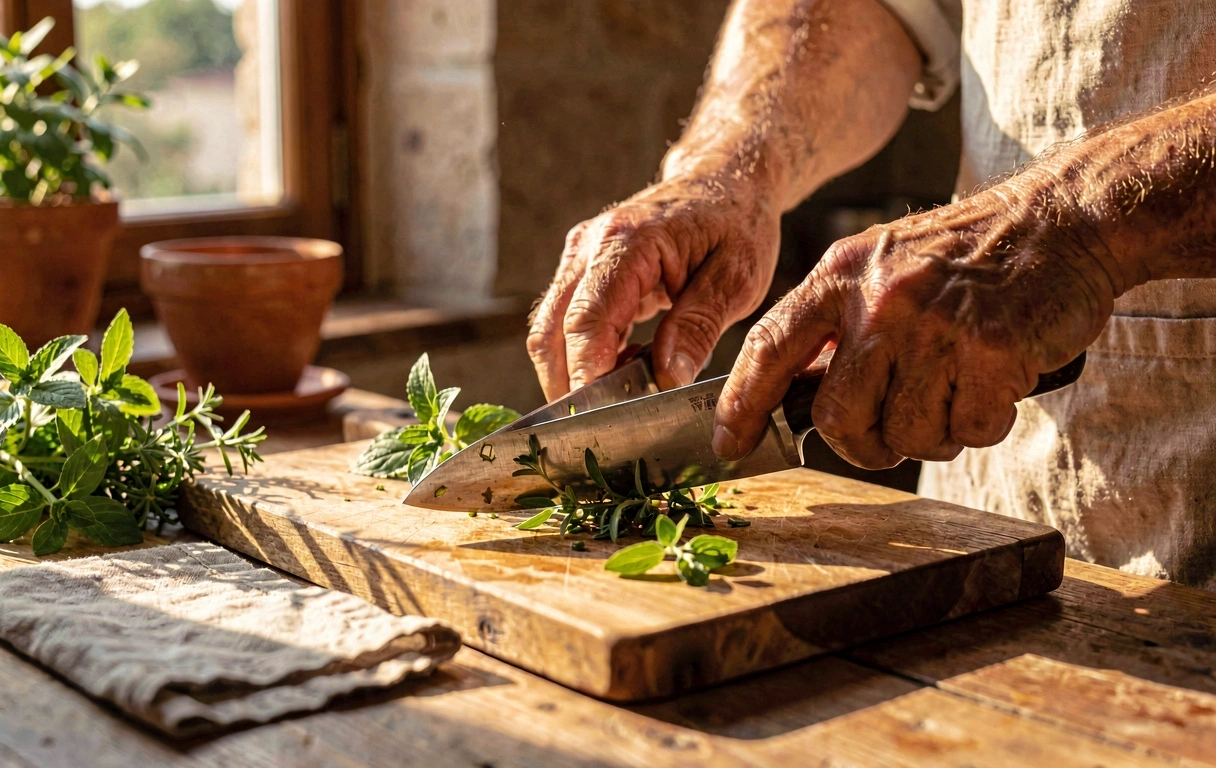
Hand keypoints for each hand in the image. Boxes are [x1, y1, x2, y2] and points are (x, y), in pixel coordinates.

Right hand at [528, 177, 780, 399]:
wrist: (727, 181)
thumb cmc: (736, 224)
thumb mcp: (737, 277)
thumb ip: (699, 326)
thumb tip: (666, 377)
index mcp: (626, 242)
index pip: (586, 322)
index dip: (587, 376)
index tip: (602, 419)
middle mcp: (589, 245)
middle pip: (552, 331)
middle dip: (570, 386)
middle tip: (605, 427)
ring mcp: (579, 256)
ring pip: (548, 331)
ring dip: (574, 373)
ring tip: (625, 393)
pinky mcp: (582, 269)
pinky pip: (564, 323)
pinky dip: (584, 356)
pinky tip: (626, 368)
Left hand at [712, 171, 1120, 466]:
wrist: (1060, 221)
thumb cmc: (965, 257)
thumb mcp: (880, 267)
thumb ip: (835, 325)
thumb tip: (791, 397)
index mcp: (841, 275)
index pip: (768, 348)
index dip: (741, 405)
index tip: (729, 443)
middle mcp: (880, 299)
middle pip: (838, 418)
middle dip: (863, 444)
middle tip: (890, 436)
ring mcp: (936, 325)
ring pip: (906, 433)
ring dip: (931, 434)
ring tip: (954, 392)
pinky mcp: (993, 349)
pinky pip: (968, 430)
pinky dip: (982, 424)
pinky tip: (993, 385)